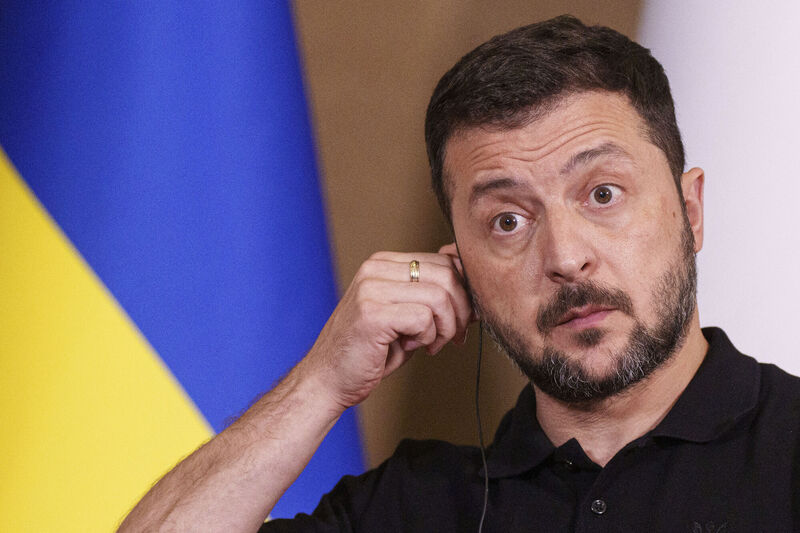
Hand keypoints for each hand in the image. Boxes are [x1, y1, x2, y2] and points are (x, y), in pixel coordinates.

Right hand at [300, 248, 473, 409]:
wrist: (328, 380)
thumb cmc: (370, 351)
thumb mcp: (405, 316)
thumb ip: (431, 297)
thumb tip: (474, 287)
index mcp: (383, 263)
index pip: (443, 261)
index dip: (464, 291)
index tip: (464, 317)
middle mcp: (375, 269)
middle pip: (446, 275)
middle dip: (461, 310)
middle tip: (454, 336)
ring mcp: (371, 289)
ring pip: (439, 296)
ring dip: (445, 327)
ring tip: (432, 344)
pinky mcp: (371, 313)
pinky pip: (423, 318)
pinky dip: (427, 337)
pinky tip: (412, 346)